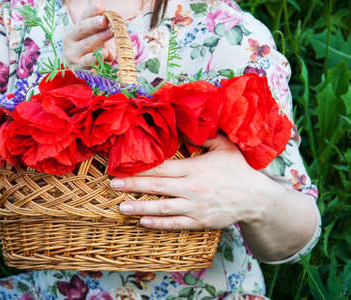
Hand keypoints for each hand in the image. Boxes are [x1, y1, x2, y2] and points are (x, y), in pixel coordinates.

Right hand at [63, 0, 114, 68]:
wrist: (83, 71)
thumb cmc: (92, 50)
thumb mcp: (96, 36)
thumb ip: (98, 24)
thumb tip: (100, 6)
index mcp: (75, 29)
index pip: (83, 17)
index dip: (92, 12)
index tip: (101, 7)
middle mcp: (70, 40)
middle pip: (82, 29)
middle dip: (95, 24)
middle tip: (106, 20)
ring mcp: (73, 54)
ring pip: (86, 44)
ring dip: (100, 37)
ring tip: (111, 32)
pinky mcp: (78, 67)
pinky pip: (87, 62)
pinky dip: (96, 57)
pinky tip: (105, 53)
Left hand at [111, 134, 272, 229]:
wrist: (257, 199)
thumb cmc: (239, 170)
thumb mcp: (225, 147)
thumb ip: (204, 136)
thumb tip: (187, 126)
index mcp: (194, 168)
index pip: (162, 168)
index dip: (140, 168)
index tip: (123, 168)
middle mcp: (191, 188)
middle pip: (156, 186)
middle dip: (132, 185)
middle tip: (112, 185)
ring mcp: (195, 207)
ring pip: (162, 207)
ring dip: (140, 207)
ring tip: (121, 207)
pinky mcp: (200, 222)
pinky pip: (175, 224)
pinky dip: (158, 223)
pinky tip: (143, 222)